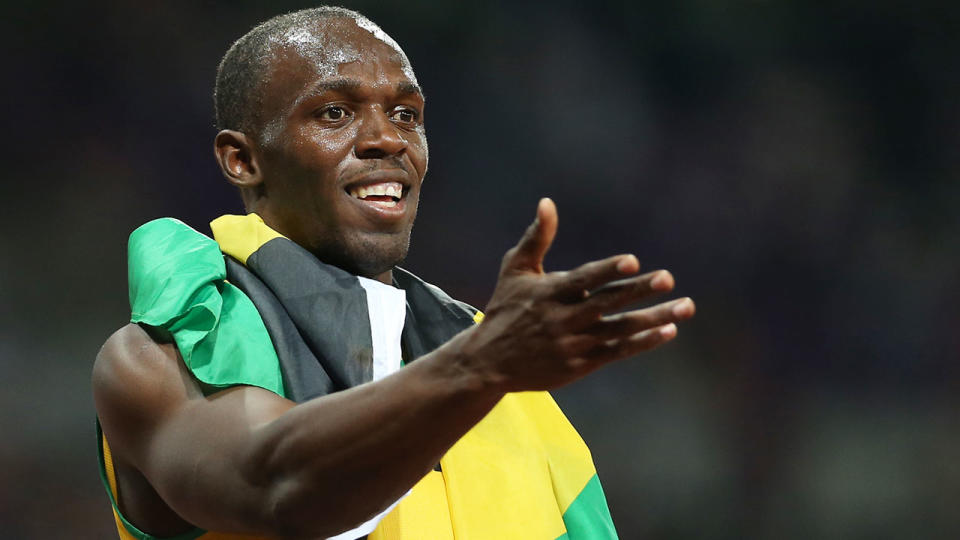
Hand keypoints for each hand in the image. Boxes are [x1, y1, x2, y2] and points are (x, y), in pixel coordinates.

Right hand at [461, 198, 694, 391]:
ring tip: (685, 306)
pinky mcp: (581, 364)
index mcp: (549, 293)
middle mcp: (563, 319)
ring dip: (654, 318)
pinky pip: (618, 352)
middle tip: (667, 278)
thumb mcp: (515, 270)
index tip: (632, 260)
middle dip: (638, 291)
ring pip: (620, 329)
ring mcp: (574, 343)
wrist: (489, 362)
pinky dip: (643, 342)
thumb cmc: (504, 308)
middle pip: (607, 303)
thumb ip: (536, 238)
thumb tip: (547, 202)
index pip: (584, 279)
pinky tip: (668, 331)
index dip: (608, 270)